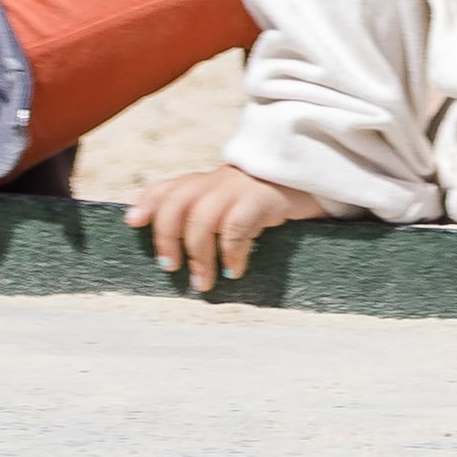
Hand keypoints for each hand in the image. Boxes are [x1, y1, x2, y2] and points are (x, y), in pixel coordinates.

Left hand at [129, 164, 330, 291]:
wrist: (323, 173)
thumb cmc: (277, 199)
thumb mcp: (240, 202)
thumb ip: (214, 214)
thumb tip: (182, 254)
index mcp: (211, 181)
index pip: (170, 186)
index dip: (148, 203)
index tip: (132, 223)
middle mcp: (221, 180)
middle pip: (177, 203)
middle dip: (166, 237)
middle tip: (171, 268)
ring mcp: (242, 187)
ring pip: (201, 219)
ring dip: (197, 256)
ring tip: (202, 284)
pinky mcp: (265, 198)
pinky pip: (236, 227)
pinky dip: (230, 253)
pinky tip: (235, 270)